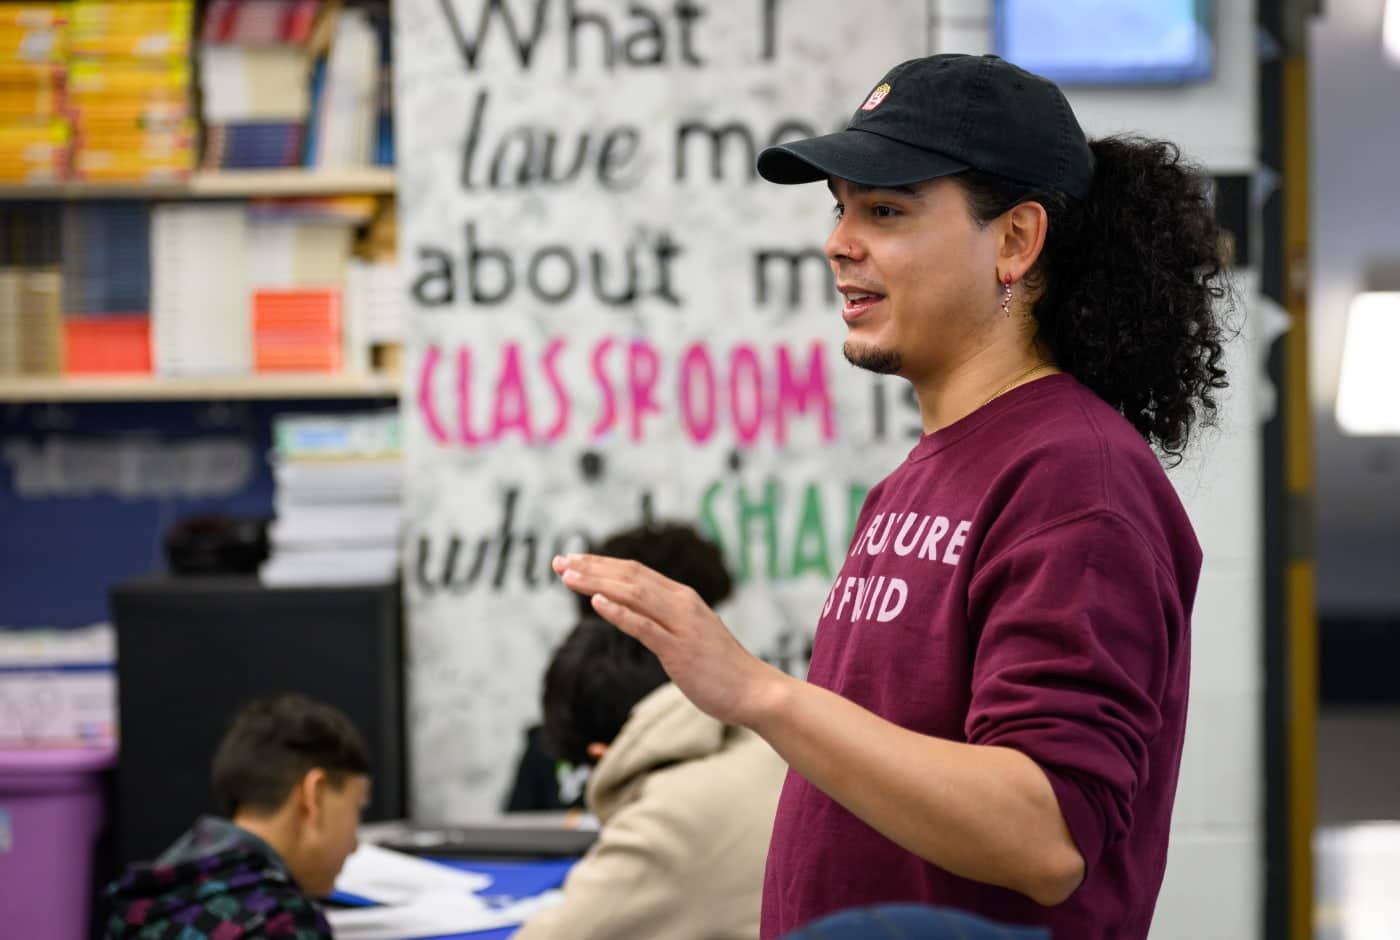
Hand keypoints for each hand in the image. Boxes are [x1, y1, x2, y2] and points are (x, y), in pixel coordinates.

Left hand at [551, 553, 787, 727]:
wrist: (753, 691)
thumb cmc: (720, 667)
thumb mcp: (689, 634)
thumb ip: (663, 620)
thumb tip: (634, 613)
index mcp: (681, 598)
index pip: (635, 572)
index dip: (601, 564)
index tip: (572, 561)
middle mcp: (681, 604)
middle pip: (629, 577)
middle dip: (591, 568)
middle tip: (558, 562)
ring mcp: (681, 626)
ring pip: (633, 595)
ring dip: (597, 583)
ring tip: (568, 577)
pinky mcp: (680, 650)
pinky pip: (645, 627)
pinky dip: (619, 612)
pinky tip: (596, 603)